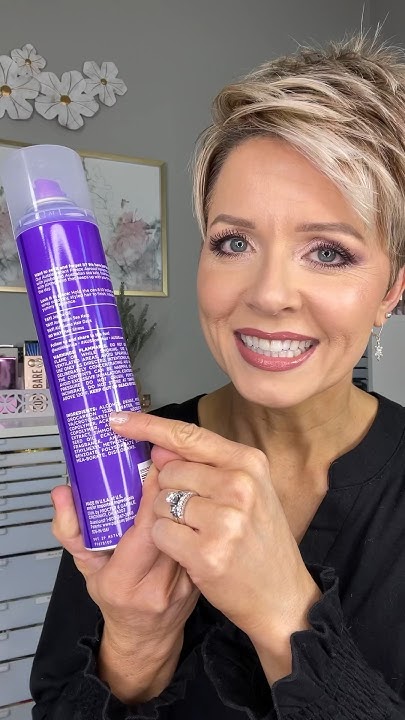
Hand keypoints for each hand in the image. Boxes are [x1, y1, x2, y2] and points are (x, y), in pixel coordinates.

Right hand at [51, 461, 199, 700]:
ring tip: (181, 474)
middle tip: (168, 461)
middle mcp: (158, 585)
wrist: (148, 636)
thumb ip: (70, 529)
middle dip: (172, 487)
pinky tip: (191, 499)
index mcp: (124, 581)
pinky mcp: (203, 576)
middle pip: (172, 523)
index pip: (145, 527)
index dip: (153, 490)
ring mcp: (185, 583)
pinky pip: (201, 536)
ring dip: (188, 497)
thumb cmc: (114, 597)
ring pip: (192, 527)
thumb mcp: (84, 566)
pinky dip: (196, 514)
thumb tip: (62, 493)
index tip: (154, 462)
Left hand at [110, 412, 320, 658]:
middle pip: (169, 472)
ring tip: (199, 535)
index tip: (118, 419)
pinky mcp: (208, 552)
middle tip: (199, 516)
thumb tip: (159, 450)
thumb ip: (205, 466)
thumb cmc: (260, 539)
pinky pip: (160, 533)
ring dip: (168, 520)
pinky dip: (167, 543)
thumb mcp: (245, 492)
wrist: (282, 594)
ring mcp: (225, 519)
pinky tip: (191, 552)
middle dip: (170, 492)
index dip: (148, 426)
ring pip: (161, 503)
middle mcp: (239, 485)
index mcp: (248, 462)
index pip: (188, 435)